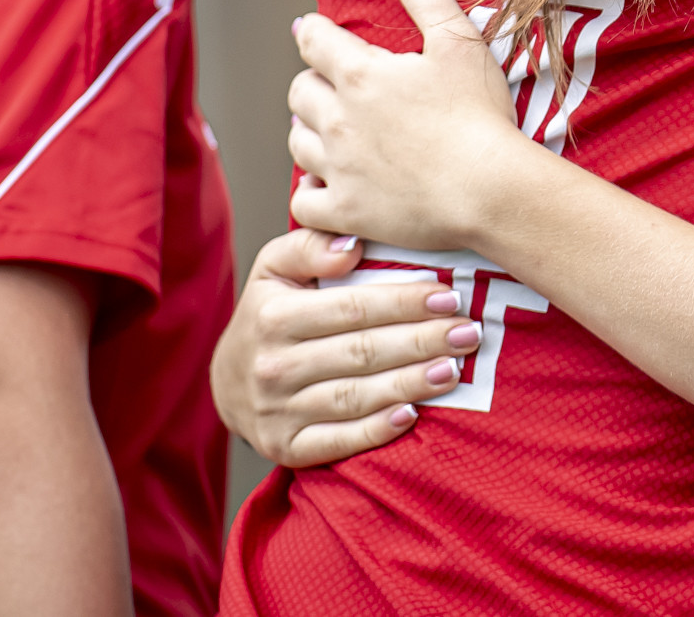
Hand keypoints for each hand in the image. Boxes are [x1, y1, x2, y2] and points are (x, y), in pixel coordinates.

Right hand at [211, 229, 482, 466]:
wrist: (225, 382)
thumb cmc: (267, 314)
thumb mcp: (274, 269)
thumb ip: (308, 247)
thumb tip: (351, 246)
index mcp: (273, 317)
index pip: (352, 309)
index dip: (403, 303)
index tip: (448, 297)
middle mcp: (274, 366)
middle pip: (361, 353)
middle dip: (421, 342)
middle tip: (467, 333)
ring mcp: (278, 411)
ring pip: (356, 397)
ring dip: (410, 384)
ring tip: (453, 370)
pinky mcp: (285, 447)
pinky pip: (337, 441)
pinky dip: (375, 431)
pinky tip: (411, 416)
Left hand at [287, 0, 526, 250]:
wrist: (490, 189)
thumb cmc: (480, 114)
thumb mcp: (458, 40)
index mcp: (361, 74)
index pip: (313, 40)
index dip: (314, 33)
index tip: (317, 33)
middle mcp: (338, 120)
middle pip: (298, 92)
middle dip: (312, 83)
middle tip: (333, 85)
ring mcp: (338, 169)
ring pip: (297, 143)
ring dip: (309, 132)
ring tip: (330, 131)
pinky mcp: (345, 212)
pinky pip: (304, 203)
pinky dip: (309, 193)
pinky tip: (325, 186)